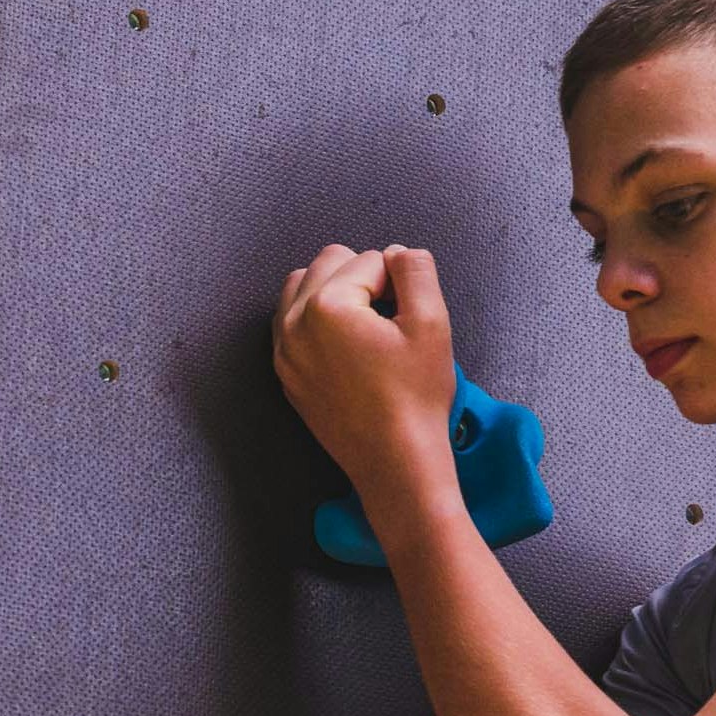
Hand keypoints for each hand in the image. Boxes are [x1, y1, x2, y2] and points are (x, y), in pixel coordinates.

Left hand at [270, 243, 459, 509]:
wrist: (394, 462)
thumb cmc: (415, 397)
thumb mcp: (431, 322)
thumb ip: (415, 270)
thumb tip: (396, 253)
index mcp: (326, 306)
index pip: (369, 260)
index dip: (399, 282)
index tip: (408, 317)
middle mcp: (293, 325)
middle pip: (327, 263)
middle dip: (362, 278)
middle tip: (390, 316)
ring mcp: (284, 352)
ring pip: (300, 288)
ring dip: (334, 291)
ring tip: (367, 324)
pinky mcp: (286, 375)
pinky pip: (291, 325)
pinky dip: (316, 320)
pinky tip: (348, 344)